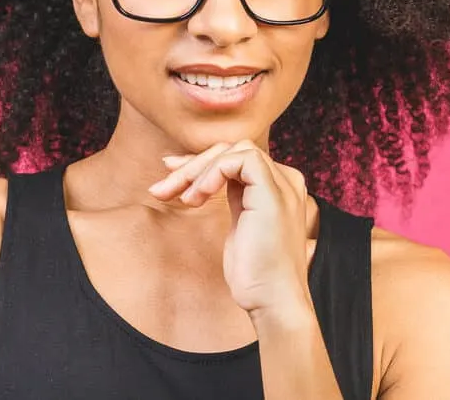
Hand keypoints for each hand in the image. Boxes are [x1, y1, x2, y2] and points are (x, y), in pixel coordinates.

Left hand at [148, 140, 313, 318]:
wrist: (271, 301)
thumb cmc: (254, 273)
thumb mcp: (239, 224)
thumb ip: (231, 195)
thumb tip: (199, 174)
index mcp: (279, 187)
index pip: (236, 158)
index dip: (201, 163)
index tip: (170, 177)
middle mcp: (286, 181)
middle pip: (234, 150)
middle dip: (193, 165)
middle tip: (163, 189)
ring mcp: (283, 185)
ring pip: (236, 149)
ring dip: (199, 169)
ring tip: (182, 199)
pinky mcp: (273, 192)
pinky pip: (240, 159)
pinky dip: (213, 172)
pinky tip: (197, 197)